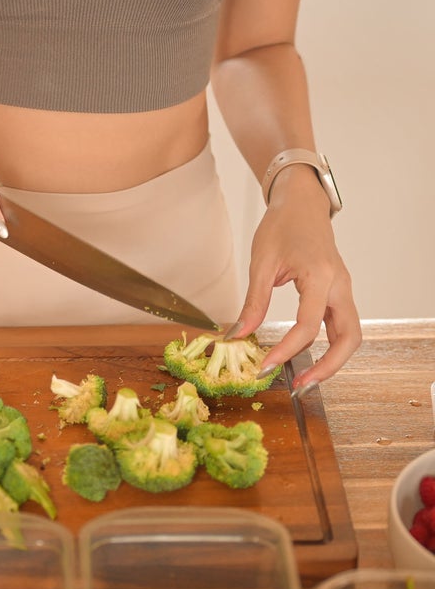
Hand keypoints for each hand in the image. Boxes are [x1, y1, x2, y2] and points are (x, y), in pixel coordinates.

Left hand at [229, 168, 361, 390]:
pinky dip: (329, 346)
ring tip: (304, 378)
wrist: (301, 204)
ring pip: (351, 335)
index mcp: (320, 276)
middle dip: (327, 367)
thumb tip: (237, 336)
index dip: (286, 350)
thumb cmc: (281, 226)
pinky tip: (306, 356)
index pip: (308, 325)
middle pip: (349, 337)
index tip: (265, 367)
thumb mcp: (261, 263)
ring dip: (332, 361)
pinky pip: (342, 326)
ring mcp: (343, 289)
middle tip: (298, 384)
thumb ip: (253, 302)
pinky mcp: (339, 292)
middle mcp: (339, 285)